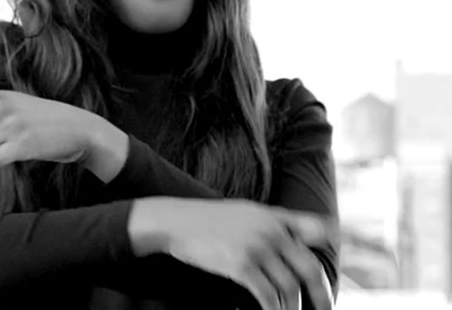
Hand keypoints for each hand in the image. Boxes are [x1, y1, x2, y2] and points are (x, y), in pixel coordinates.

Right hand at [129, 197, 334, 309]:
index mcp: (274, 216)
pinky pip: (267, 296)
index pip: (316, 228)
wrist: (176, 221)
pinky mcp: (241, 264)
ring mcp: (257, 247)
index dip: (330, 246)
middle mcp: (271, 230)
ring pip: (289, 288)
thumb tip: (293, 237)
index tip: (331, 266)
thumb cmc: (209, 220)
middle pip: (309, 268)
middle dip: (321, 296)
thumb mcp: (245, 212)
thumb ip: (271, 222)